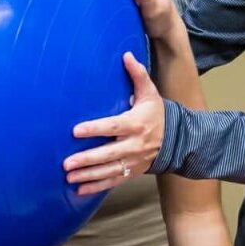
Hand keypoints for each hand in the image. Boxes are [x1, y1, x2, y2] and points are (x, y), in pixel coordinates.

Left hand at [64, 52, 163, 194]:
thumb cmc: (157, 113)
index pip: (113, 127)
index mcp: (136, 124)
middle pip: (109, 154)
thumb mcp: (150, 93)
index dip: (95, 129)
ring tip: (69, 177)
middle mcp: (135, 145)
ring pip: (109, 171)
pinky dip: (97, 187)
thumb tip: (126, 55)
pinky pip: (114, 181)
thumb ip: (137, 75)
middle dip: (87, 159)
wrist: (178, 139)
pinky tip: (80, 190)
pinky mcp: (133, 172)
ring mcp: (134, 161)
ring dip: (89, 175)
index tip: (76, 130)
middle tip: (67, 163)